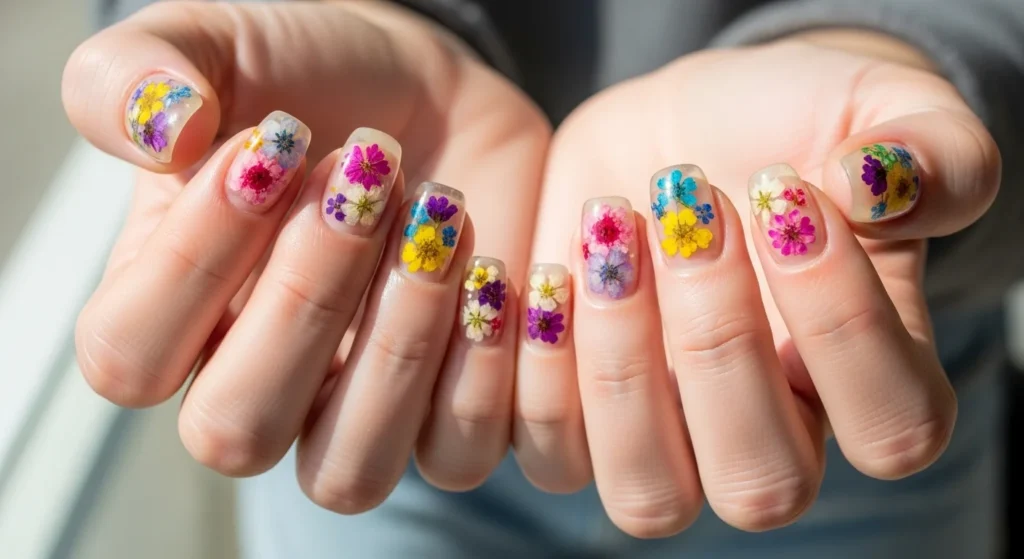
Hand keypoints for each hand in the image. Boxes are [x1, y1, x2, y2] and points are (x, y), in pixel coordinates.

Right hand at [67, 1, 547, 511]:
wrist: (425, 94)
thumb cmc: (308, 80)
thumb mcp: (212, 47)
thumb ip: (138, 76)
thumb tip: (158, 131)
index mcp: (170, 312)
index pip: (131, 355)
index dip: (193, 261)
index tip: (269, 146)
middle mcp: (254, 382)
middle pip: (238, 428)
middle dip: (307, 298)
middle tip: (365, 179)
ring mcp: (352, 411)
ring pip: (347, 471)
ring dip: (398, 344)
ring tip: (441, 215)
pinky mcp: (444, 410)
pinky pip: (455, 454)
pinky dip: (482, 369)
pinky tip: (496, 267)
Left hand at [516, 34, 998, 536]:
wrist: (683, 129)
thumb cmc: (790, 127)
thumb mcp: (880, 109)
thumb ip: (934, 150)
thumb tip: (882, 188)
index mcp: (869, 381)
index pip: (892, 426)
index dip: (843, 323)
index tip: (785, 191)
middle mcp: (770, 434)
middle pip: (762, 486)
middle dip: (718, 341)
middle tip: (687, 213)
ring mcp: (670, 439)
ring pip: (651, 497)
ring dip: (621, 368)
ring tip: (608, 237)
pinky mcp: (581, 419)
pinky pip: (554, 456)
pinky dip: (538, 369)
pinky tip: (550, 267)